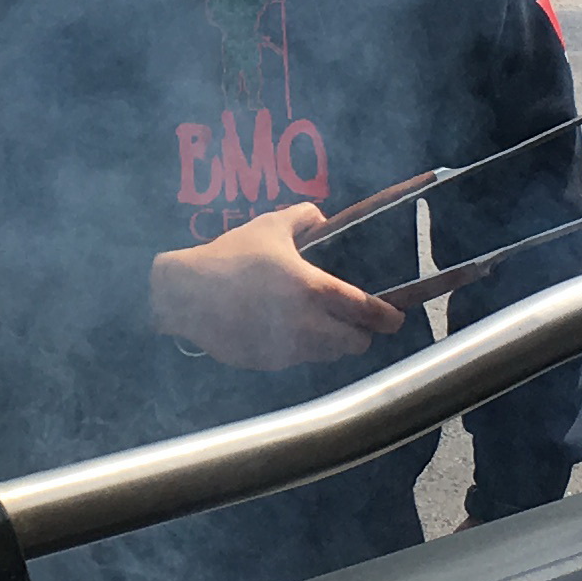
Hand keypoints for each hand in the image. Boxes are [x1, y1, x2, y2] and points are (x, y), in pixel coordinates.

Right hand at [148, 207, 407, 372]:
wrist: (185, 294)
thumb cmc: (230, 256)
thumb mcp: (268, 226)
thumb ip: (303, 218)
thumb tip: (322, 218)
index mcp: (313, 290)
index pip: (365, 312)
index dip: (387, 317)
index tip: (396, 317)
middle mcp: (306, 325)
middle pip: (353, 344)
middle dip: (359, 334)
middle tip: (353, 321)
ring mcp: (286, 349)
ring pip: (326, 355)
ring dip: (331, 343)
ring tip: (318, 323)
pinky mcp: (267, 363)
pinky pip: (296, 359)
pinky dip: (299, 348)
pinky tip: (282, 329)